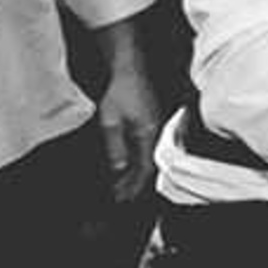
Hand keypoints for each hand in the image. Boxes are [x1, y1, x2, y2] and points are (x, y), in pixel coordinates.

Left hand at [97, 63, 160, 202]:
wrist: (131, 68)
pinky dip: (140, 161)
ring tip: (124, 186)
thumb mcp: (110, 121)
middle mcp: (157, 133)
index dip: (132, 186)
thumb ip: (115, 147)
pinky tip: (130, 165)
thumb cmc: (120, 92)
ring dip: (137, 174)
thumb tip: (119, 170)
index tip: (121, 200)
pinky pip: (149, 148)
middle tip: (121, 199)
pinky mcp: (154, 122)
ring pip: (150, 158)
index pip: (143, 168)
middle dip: (135, 184)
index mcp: (148, 134)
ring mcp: (158, 127)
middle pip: (150, 166)